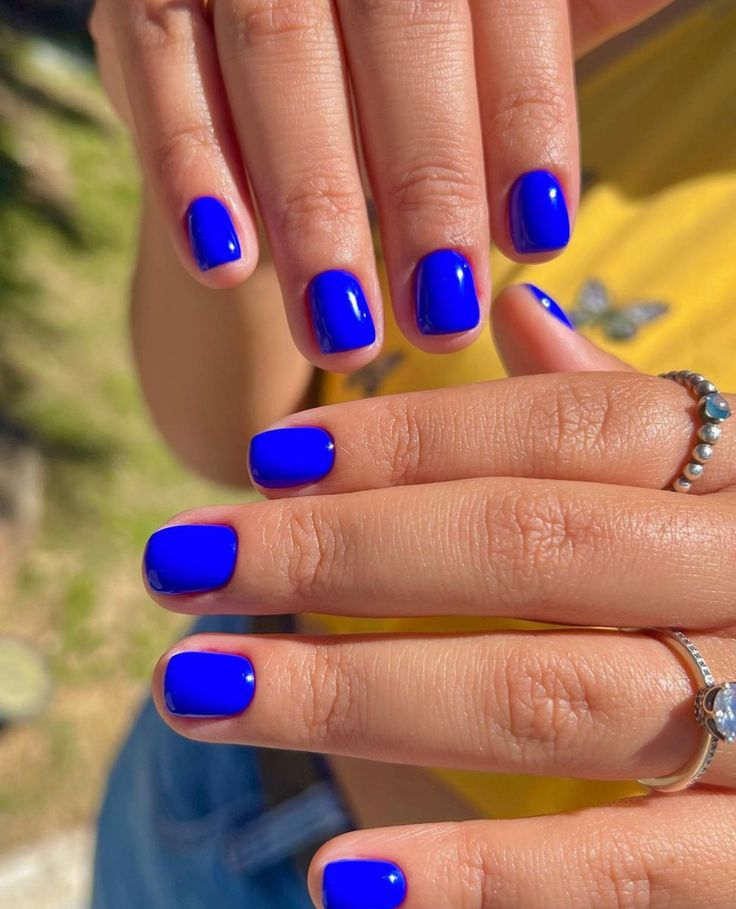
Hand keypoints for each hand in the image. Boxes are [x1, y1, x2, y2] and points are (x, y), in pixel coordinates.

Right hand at [90, 0, 673, 370]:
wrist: (298, 25)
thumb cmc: (418, 41)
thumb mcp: (496, 22)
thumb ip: (558, 30)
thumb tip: (656, 30)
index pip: (505, 2)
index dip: (526, 119)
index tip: (542, 235)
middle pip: (398, 22)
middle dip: (425, 181)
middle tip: (444, 316)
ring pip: (278, 53)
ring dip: (314, 205)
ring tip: (343, 331)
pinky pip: (159, 72)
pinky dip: (191, 171)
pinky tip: (226, 265)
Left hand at [142, 285, 735, 906]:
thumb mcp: (726, 478)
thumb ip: (622, 410)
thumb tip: (518, 309)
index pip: (565, 427)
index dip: (407, 437)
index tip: (265, 459)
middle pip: (529, 545)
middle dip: (336, 553)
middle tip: (178, 562)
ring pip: (549, 694)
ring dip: (353, 692)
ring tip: (200, 687)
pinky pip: (629, 868)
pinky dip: (484, 876)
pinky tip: (339, 878)